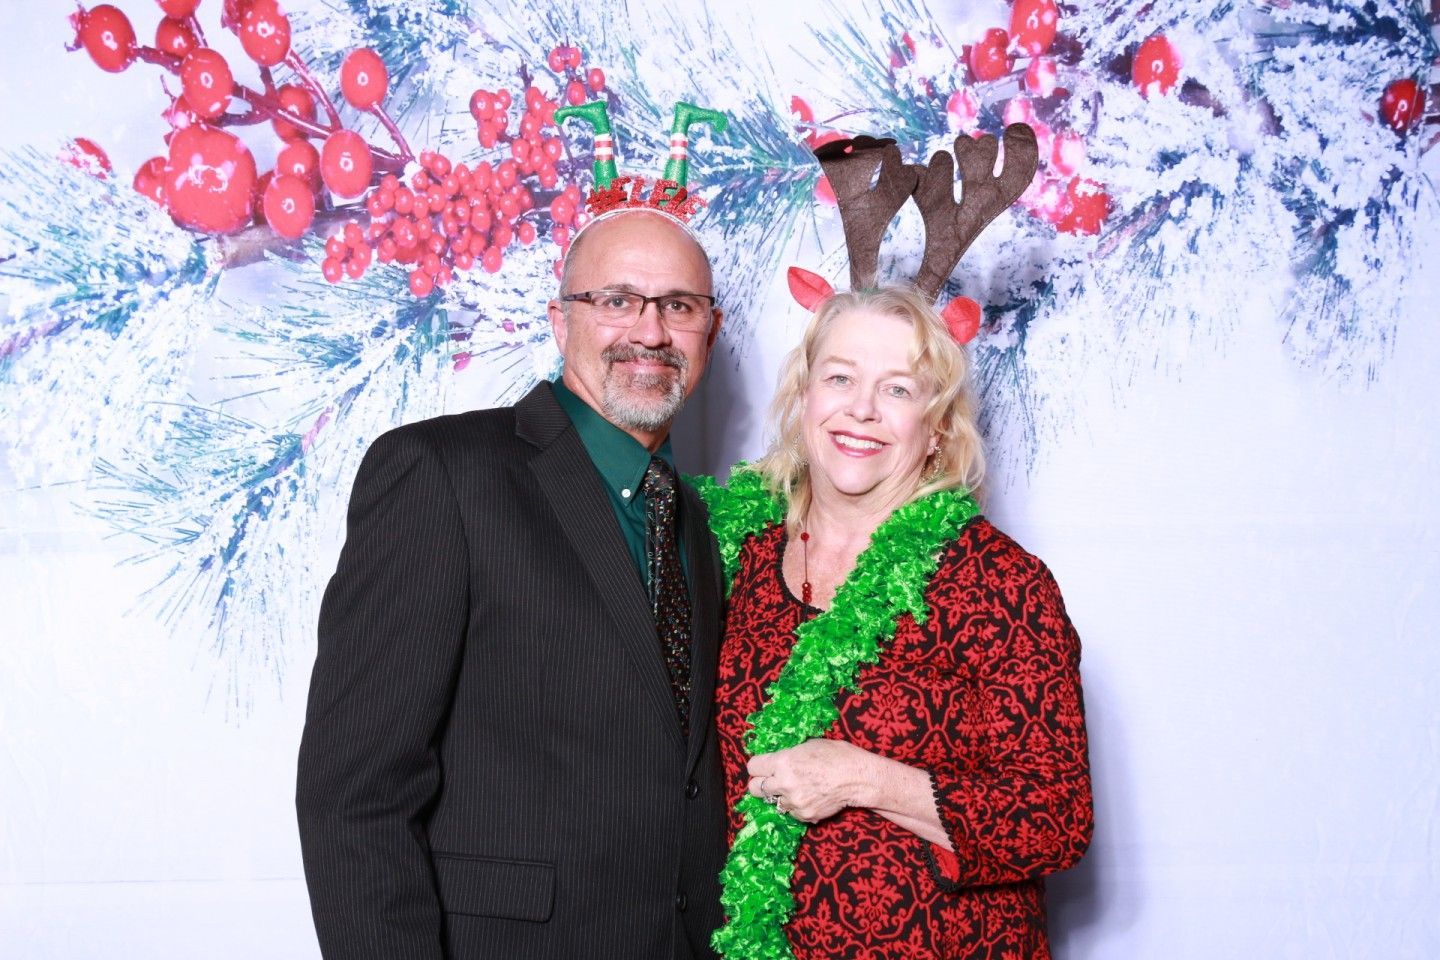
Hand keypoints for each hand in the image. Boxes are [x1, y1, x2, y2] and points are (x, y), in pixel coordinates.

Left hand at [746, 738, 876, 822]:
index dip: (758, 766)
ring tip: (798, 788)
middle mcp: (784, 783)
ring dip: (781, 796)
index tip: (764, 766)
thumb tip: (776, 760)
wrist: (857, 778)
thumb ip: (788, 755)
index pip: (752, 767)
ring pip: (773, 802)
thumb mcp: (808, 746)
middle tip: (773, 780)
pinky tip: (810, 796)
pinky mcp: (804, 815)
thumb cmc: (836, 755)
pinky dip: (796, 806)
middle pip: (754, 789)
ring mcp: (793, 802)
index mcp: (783, 762)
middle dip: (761, 784)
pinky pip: (791, 812)